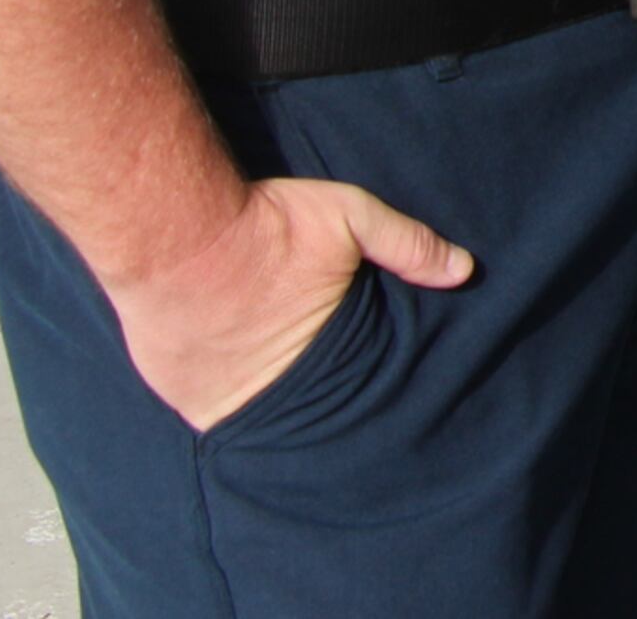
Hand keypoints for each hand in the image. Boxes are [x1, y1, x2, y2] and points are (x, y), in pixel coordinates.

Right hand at [101, 175, 473, 430]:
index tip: (372, 379)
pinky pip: (212, 412)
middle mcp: (272, 397)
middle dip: (318, 402)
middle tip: (322, 381)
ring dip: (268, 401)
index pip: (357, 391)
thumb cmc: (264, 225)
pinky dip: (224, 398)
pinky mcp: (181, 398)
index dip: (362, 385)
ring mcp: (221, 403)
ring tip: (279, 383)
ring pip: (258, 417)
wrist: (172, 233)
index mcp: (324, 360)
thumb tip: (464, 270)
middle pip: (307, 411)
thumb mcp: (350, 218)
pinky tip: (234, 379)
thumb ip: (407, 245)